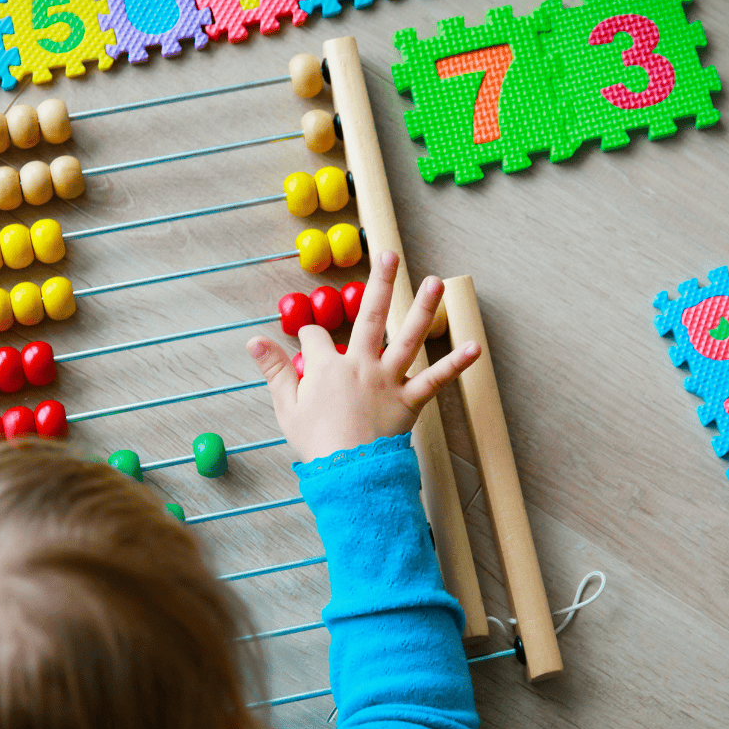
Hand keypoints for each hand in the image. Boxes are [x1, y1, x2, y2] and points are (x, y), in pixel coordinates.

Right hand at [247, 251, 480, 461]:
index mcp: (327, 366)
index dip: (308, 336)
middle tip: (389, 255)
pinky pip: (436, 379)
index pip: (315, 337)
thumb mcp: (286, 407)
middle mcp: (361, 364)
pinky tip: (475, 346)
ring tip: (436, 282)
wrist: (347, 473)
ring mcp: (388, 380)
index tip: (307, 341)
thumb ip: (273, 370)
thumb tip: (253, 340)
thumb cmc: (315, 443)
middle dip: (380, 283)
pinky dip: (456, 364)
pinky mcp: (410, 401)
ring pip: (408, 337)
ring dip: (423, 308)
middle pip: (370, 315)